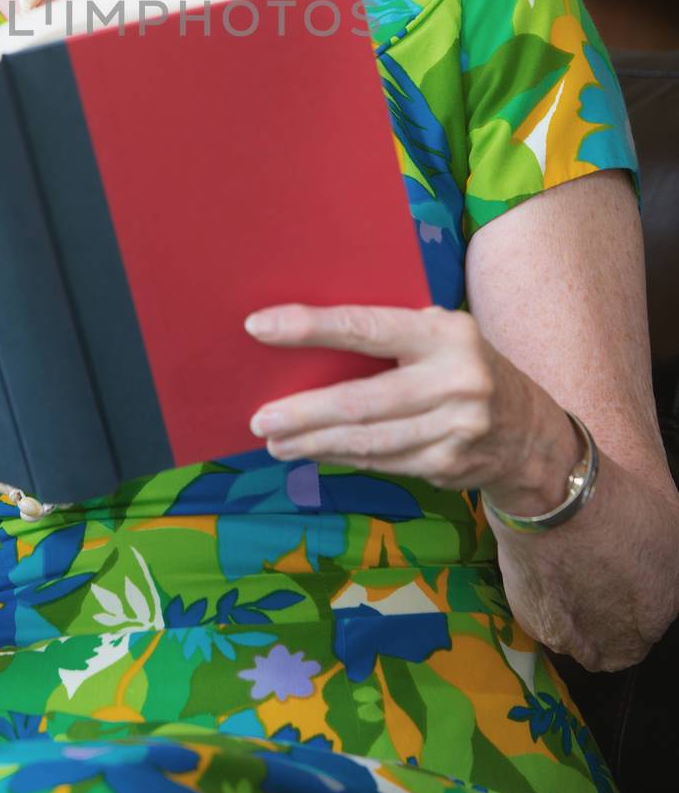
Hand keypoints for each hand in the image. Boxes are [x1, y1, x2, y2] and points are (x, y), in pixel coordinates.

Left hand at [245, 303, 580, 510]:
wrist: (532, 432)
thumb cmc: (467, 366)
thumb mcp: (444, 334)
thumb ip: (394, 334)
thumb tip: (313, 343)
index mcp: (446, 333)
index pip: (366, 327)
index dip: (310, 328)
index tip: (260, 327)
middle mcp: (455, 380)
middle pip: (361, 399)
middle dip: (304, 411)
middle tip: (259, 419)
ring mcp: (454, 429)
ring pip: (367, 439)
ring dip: (314, 442)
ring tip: (275, 441)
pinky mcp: (447, 466)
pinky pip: (381, 461)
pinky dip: (342, 456)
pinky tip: (313, 452)